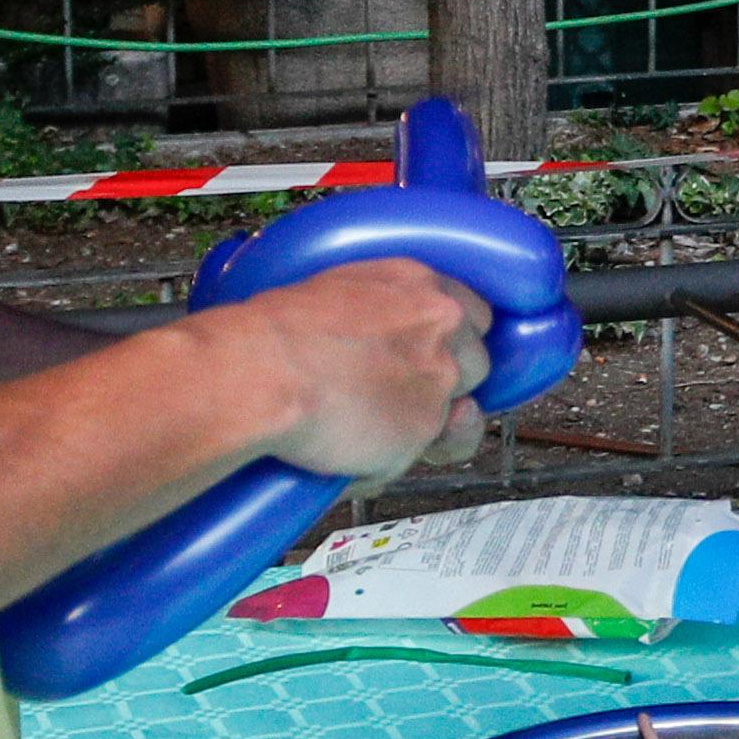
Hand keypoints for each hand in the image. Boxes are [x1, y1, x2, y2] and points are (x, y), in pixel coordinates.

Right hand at [209, 260, 491, 484]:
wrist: (260, 372)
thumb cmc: (273, 335)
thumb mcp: (335, 296)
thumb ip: (380, 317)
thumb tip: (384, 356)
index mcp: (417, 281)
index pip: (470, 313)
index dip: (450, 341)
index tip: (430, 354)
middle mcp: (441, 324)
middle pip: (478, 360)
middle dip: (447, 381)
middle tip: (394, 394)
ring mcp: (440, 376)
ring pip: (462, 410)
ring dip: (430, 422)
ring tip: (372, 424)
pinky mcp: (428, 424)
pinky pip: (428, 449)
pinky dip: (399, 456)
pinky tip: (360, 446)